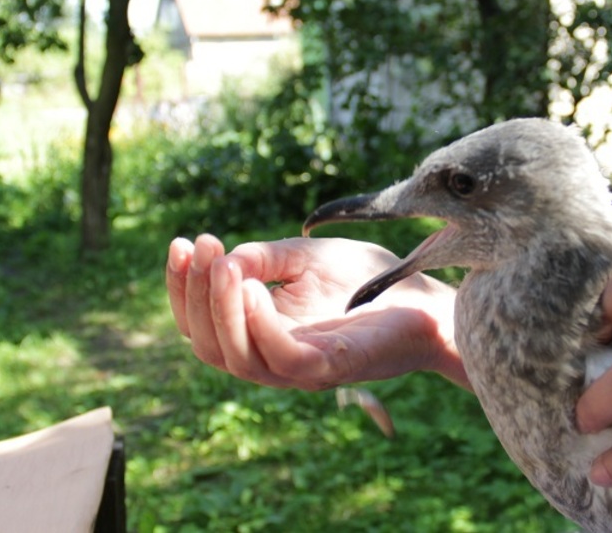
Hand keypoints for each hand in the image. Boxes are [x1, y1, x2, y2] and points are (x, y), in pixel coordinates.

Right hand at [166, 234, 465, 389]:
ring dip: (221, 311)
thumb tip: (220, 262)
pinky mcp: (334, 367)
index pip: (203, 324)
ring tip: (222, 266)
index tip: (181, 243)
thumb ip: (263, 259)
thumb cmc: (370, 281)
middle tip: (203, 247)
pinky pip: (284, 360)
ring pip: (239, 359)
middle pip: (210, 346)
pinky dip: (262, 327)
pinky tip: (254, 290)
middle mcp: (275, 358)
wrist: (431, 301)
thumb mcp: (306, 258)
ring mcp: (304, 369)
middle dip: (195, 296)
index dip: (183, 288)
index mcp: (263, 333)